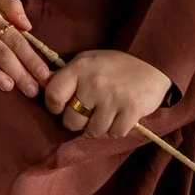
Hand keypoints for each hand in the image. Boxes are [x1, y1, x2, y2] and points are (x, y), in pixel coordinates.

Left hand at [42, 49, 172, 138]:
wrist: (152, 61)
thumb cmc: (115, 64)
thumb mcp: (88, 61)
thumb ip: (67, 76)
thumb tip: (41, 86)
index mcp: (79, 68)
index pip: (53, 96)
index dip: (55, 107)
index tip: (63, 107)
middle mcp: (94, 83)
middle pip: (72, 121)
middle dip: (80, 121)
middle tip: (90, 112)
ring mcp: (113, 98)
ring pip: (93, 131)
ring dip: (100, 126)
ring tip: (108, 113)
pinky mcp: (131, 110)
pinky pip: (115, 133)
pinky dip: (117, 129)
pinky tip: (121, 115)